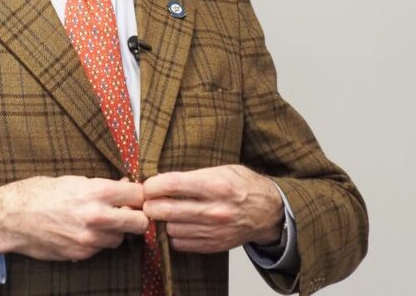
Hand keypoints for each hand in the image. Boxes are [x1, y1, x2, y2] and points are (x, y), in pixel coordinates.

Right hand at [0, 175, 149, 260]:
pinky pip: (100, 249)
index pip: (137, 194)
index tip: (135, 196)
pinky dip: (97, 242)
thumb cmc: (39, 193)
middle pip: (139, 222)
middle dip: (137, 217)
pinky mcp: (80, 254)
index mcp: (96, 191)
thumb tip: (124, 186)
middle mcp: (97, 216)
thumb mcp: (72, 180)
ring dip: (115, 232)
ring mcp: (90, 239)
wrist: (11, 217)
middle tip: (128, 213)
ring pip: (120, 239)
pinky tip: (82, 231)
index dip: (138, 194)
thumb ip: (101, 186)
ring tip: (98, 222)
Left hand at [142, 165, 282, 252]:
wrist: (269, 211)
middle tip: (147, 201)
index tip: (147, 186)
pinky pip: (181, 244)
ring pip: (171, 229)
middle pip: (167, 210)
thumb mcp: (222, 170)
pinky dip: (175, 235)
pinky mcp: (214, 245)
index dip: (153, 186)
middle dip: (150, 205)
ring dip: (163, 221)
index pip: (172, 185)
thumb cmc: (243, 186)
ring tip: (165, 211)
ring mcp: (214, 230)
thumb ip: (193, 175)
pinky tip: (179, 224)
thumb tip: (161, 180)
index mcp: (215, 185)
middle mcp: (214, 210)